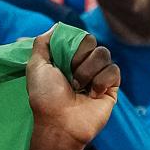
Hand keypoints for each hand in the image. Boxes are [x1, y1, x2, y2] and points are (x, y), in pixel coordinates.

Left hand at [27, 28, 119, 144]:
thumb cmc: (45, 97)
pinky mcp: (111, 87)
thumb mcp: (36, 66)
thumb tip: (56, 26)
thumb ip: (42, 43)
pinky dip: (101, 81)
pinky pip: (114, 70)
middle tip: (70, 76)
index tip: (61, 60)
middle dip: (79, 58)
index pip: (78, 36)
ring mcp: (98, 75)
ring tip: (79, 88)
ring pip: (104, 54)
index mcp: (66, 58)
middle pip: (92, 42)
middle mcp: (83, 64)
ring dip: (88, 71)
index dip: (72, 45)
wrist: (59, 123)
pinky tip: (92, 95)